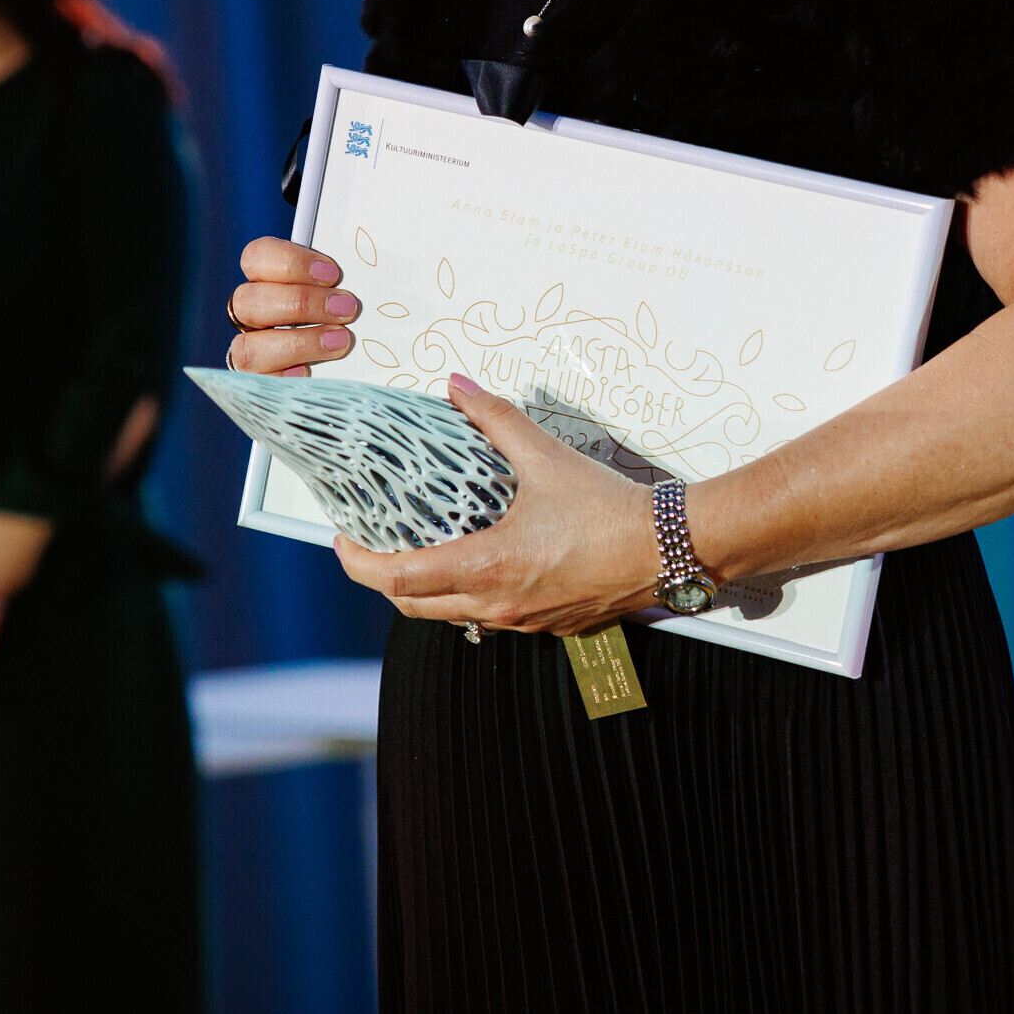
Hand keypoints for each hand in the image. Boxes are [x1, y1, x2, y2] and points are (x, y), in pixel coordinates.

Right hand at [224, 238, 358, 376]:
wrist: (348, 383)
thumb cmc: (347, 321)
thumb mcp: (343, 294)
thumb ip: (340, 284)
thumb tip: (367, 274)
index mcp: (265, 282)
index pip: (256, 258)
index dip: (290, 262)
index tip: (332, 274)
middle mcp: (252, 316)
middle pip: (248, 301)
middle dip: (300, 302)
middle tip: (346, 308)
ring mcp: (250, 353)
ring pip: (246, 347)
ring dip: (297, 343)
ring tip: (339, 341)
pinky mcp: (257, 386)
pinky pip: (256, 385)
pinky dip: (282, 378)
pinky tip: (309, 373)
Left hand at [331, 375, 664, 637]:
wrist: (670, 548)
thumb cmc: (609, 508)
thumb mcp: (545, 456)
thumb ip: (494, 418)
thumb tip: (456, 387)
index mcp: (487, 567)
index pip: (397, 579)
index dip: (359, 562)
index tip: (343, 538)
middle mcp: (497, 605)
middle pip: (413, 606)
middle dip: (382, 577)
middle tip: (368, 543)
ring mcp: (522, 622)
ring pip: (451, 615)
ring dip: (425, 589)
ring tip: (416, 547)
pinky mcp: (546, 626)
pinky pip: (489, 617)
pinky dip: (466, 595)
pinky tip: (475, 561)